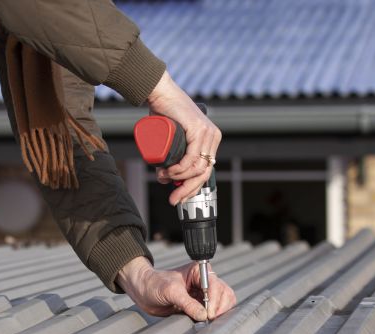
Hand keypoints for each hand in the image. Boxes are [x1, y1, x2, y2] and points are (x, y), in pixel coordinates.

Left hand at [116, 257, 235, 321]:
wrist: (144, 291)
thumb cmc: (155, 284)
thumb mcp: (171, 291)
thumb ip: (187, 303)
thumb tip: (203, 315)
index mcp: (200, 271)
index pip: (216, 285)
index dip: (214, 300)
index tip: (208, 313)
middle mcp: (205, 282)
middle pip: (225, 294)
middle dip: (219, 308)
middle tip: (209, 319)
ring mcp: (204, 294)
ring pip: (223, 304)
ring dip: (218, 314)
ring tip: (207, 322)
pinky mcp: (200, 306)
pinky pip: (213, 313)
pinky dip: (213, 319)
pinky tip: (204, 322)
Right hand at [146, 71, 221, 205]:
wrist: (161, 93)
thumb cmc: (164, 114)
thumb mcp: (174, 139)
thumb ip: (175, 154)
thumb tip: (167, 177)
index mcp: (211, 141)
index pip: (206, 172)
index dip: (192, 188)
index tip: (179, 198)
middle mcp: (213, 137)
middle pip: (204, 173)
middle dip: (187, 190)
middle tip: (173, 199)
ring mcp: (208, 133)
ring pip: (197, 167)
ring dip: (178, 178)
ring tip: (163, 176)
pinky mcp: (198, 129)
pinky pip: (192, 157)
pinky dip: (180, 169)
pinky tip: (170, 171)